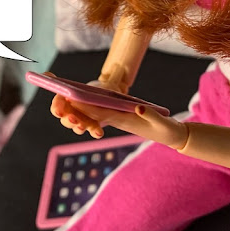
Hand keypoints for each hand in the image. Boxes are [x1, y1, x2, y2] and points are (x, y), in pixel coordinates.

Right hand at [46, 72, 123, 138]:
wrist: (104, 93)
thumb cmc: (85, 89)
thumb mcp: (74, 85)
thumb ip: (61, 83)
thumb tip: (46, 74)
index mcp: (64, 104)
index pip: (56, 107)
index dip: (57, 109)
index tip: (59, 111)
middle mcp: (71, 115)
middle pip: (66, 120)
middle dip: (69, 120)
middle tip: (73, 118)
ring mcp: (82, 122)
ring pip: (78, 127)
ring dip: (79, 127)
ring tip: (82, 126)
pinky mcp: (93, 126)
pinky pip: (93, 131)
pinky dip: (95, 132)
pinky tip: (99, 132)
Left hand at [69, 102, 188, 148]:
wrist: (170, 136)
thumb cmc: (167, 130)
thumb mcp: (162, 123)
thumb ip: (150, 115)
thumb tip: (138, 108)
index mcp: (124, 121)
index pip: (101, 114)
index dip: (86, 108)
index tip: (71, 102)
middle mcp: (116, 120)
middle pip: (92, 114)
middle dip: (75, 108)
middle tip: (59, 97)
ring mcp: (116, 117)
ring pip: (93, 113)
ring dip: (78, 107)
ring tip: (62, 94)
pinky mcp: (119, 115)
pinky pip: (100, 111)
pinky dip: (89, 105)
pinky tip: (79, 98)